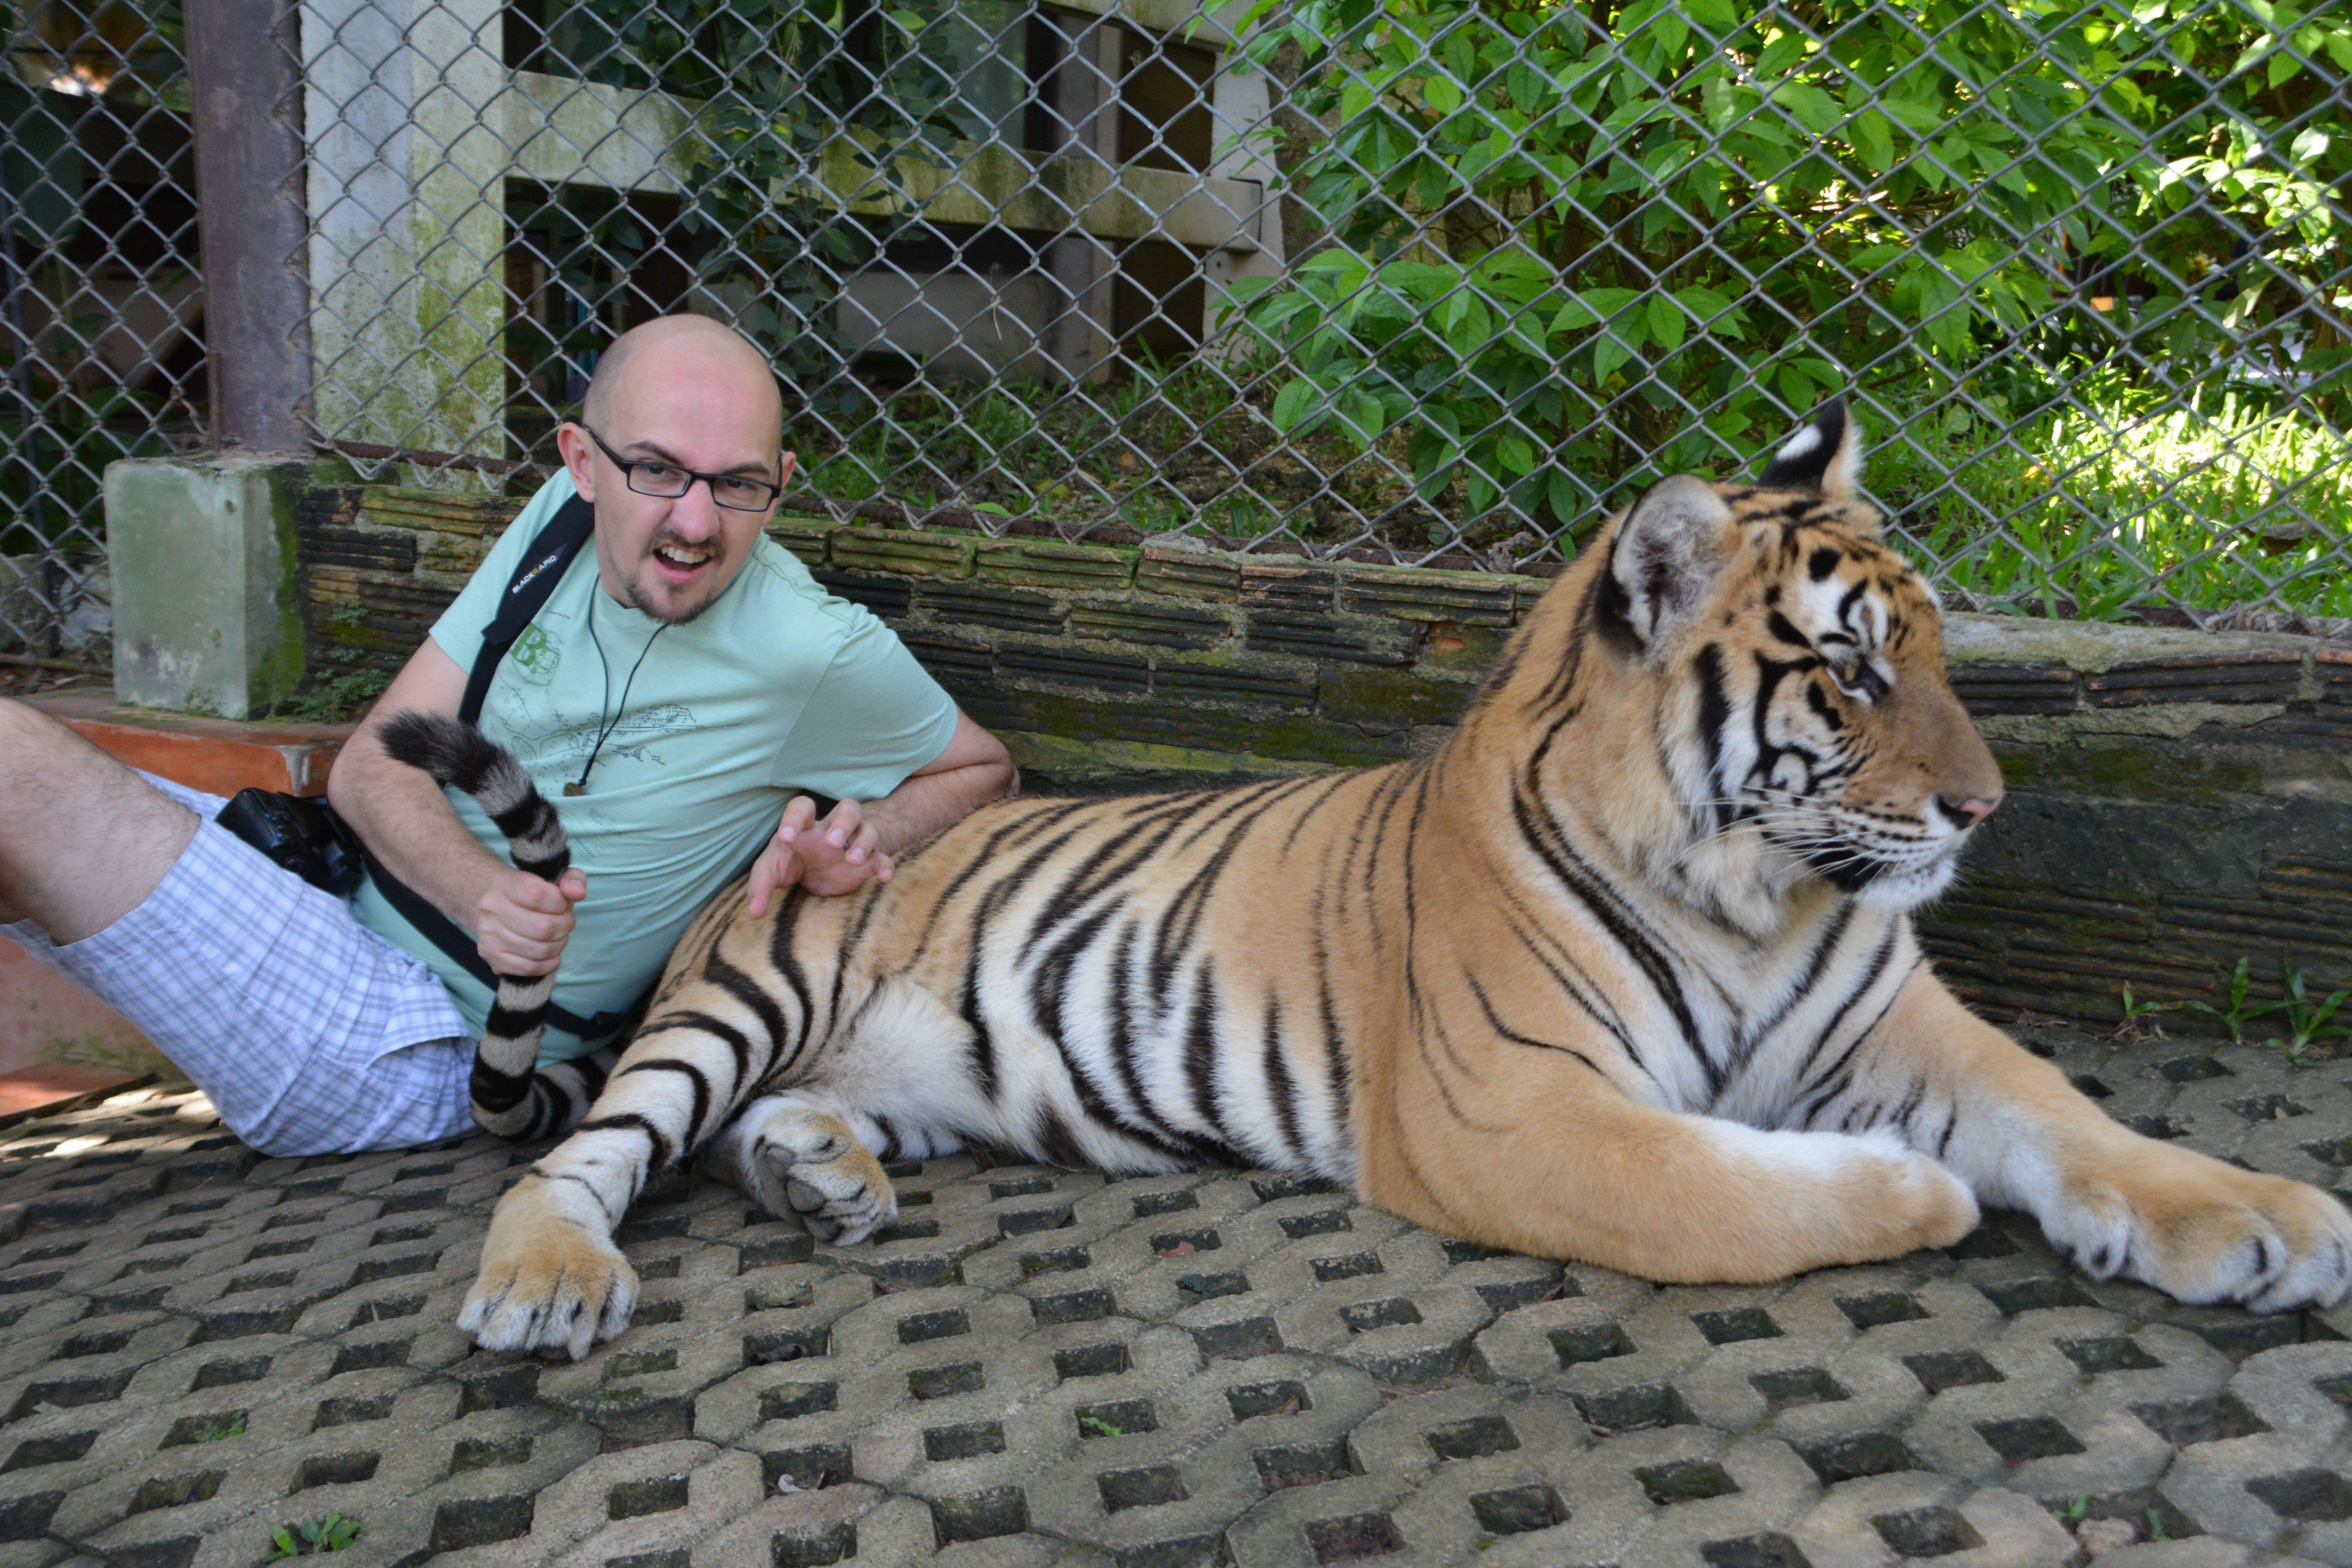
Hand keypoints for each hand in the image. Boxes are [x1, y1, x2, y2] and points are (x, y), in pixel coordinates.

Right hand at [475, 866, 586, 976]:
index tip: (563, 903)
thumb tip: (577, 893)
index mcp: (505, 884)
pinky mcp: (491, 955)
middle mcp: (492, 908)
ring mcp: (489, 934)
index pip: (537, 895)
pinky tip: (551, 954)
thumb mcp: (553, 876)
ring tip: (558, 936)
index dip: (559, 902)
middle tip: (566, 922)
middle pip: (542, 928)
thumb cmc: (530, 890)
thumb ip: (572, 878)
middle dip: (564, 927)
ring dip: (558, 945)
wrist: (497, 904)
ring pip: (538, 950)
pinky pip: (528, 968)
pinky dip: (547, 964)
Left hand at [747, 797, 891, 913]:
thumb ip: (760, 889)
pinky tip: (885, 878)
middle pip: (848, 808)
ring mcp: (853, 844)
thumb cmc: (793, 864)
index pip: (802, 806)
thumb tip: (753, 913)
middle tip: (831, 842)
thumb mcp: (772, 873)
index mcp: (805, 827)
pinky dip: (886, 866)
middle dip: (842, 822)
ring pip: (868, 828)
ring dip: (863, 842)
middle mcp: (832, 829)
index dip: (794, 816)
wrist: (819, 872)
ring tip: (851, 860)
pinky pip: (883, 858)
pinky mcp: (867, 864)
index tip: (786, 836)